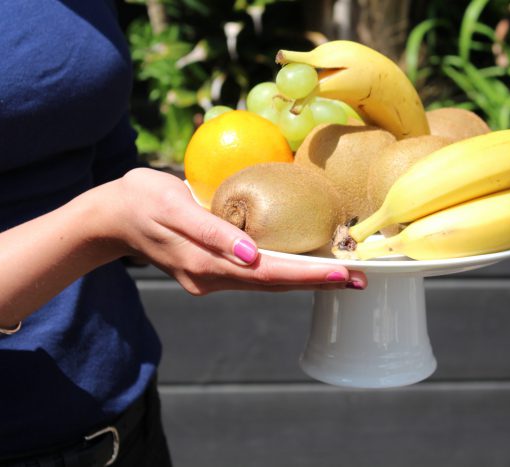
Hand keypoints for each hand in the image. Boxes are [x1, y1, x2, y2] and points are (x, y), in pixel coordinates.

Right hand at [109, 168, 366, 293]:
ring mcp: (211, 278)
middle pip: (275, 284)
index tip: (344, 275)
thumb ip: (212, 233)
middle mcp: (213, 278)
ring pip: (267, 282)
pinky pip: (255, 275)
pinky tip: (304, 266)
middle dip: (318, 282)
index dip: (308, 276)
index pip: (269, 275)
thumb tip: (252, 256)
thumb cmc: (141, 201)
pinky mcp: (211, 270)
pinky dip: (284, 271)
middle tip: (361, 279)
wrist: (109, 216)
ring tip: (344, 275)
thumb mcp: (173, 206)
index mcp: (206, 264)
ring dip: (305, 280)